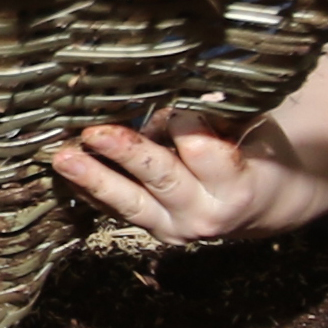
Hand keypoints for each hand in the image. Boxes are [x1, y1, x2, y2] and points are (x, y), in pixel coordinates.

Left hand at [50, 108, 269, 243]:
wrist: (264, 206)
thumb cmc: (258, 155)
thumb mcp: (252, 131)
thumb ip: (218, 117)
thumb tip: (174, 95)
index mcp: (237, 186)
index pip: (203, 151)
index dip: (185, 124)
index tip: (174, 106)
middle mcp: (205, 212)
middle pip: (161, 178)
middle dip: (125, 152)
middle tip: (93, 132)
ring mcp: (176, 227)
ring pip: (130, 203)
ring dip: (93, 178)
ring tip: (63, 159)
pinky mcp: (155, 232)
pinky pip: (117, 212)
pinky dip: (91, 192)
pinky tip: (67, 174)